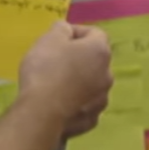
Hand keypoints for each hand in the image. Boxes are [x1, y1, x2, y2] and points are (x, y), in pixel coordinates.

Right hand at [18, 22, 115, 137]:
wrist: (41, 113)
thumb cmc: (46, 69)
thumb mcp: (49, 39)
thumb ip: (61, 29)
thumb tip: (66, 30)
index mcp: (100, 52)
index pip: (94, 33)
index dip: (76, 32)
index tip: (57, 38)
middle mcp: (108, 75)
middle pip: (94, 60)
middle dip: (77, 58)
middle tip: (54, 61)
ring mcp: (101, 100)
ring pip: (91, 84)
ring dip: (78, 81)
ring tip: (55, 84)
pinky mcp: (91, 120)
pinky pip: (84, 106)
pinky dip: (75, 103)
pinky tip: (58, 104)